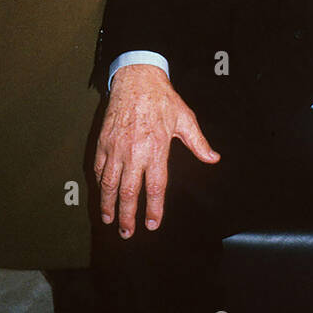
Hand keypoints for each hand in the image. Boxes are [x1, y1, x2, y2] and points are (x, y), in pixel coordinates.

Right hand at [93, 64, 218, 237]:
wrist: (137, 79)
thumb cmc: (162, 99)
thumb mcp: (185, 119)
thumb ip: (198, 143)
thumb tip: (213, 158)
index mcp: (156, 149)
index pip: (155, 187)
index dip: (154, 209)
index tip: (152, 224)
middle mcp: (134, 153)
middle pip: (129, 192)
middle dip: (128, 216)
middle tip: (127, 232)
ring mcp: (116, 148)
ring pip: (109, 184)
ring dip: (109, 205)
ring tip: (110, 221)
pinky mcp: (103, 143)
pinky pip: (99, 169)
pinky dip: (99, 185)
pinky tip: (102, 195)